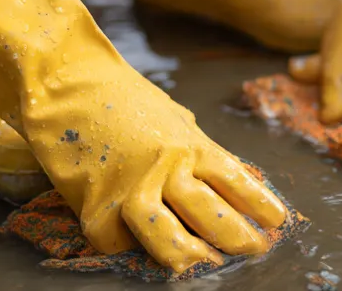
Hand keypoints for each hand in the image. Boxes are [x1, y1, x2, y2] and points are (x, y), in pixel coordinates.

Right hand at [21, 41, 287, 274]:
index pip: (236, 179)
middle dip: (237, 238)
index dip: (260, 205)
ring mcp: (131, 185)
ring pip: (169, 237)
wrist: (64, 77)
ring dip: (190, 257)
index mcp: (190, 142)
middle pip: (212, 214)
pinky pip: (117, 241)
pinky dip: (127, 249)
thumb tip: (217, 175)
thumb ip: (190, 146)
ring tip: (206, 265)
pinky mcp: (94, 203)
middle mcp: (168, 165)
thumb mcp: (168, 114)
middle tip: (253, 250)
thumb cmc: (117, 94)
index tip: (277, 222)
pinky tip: (136, 247)